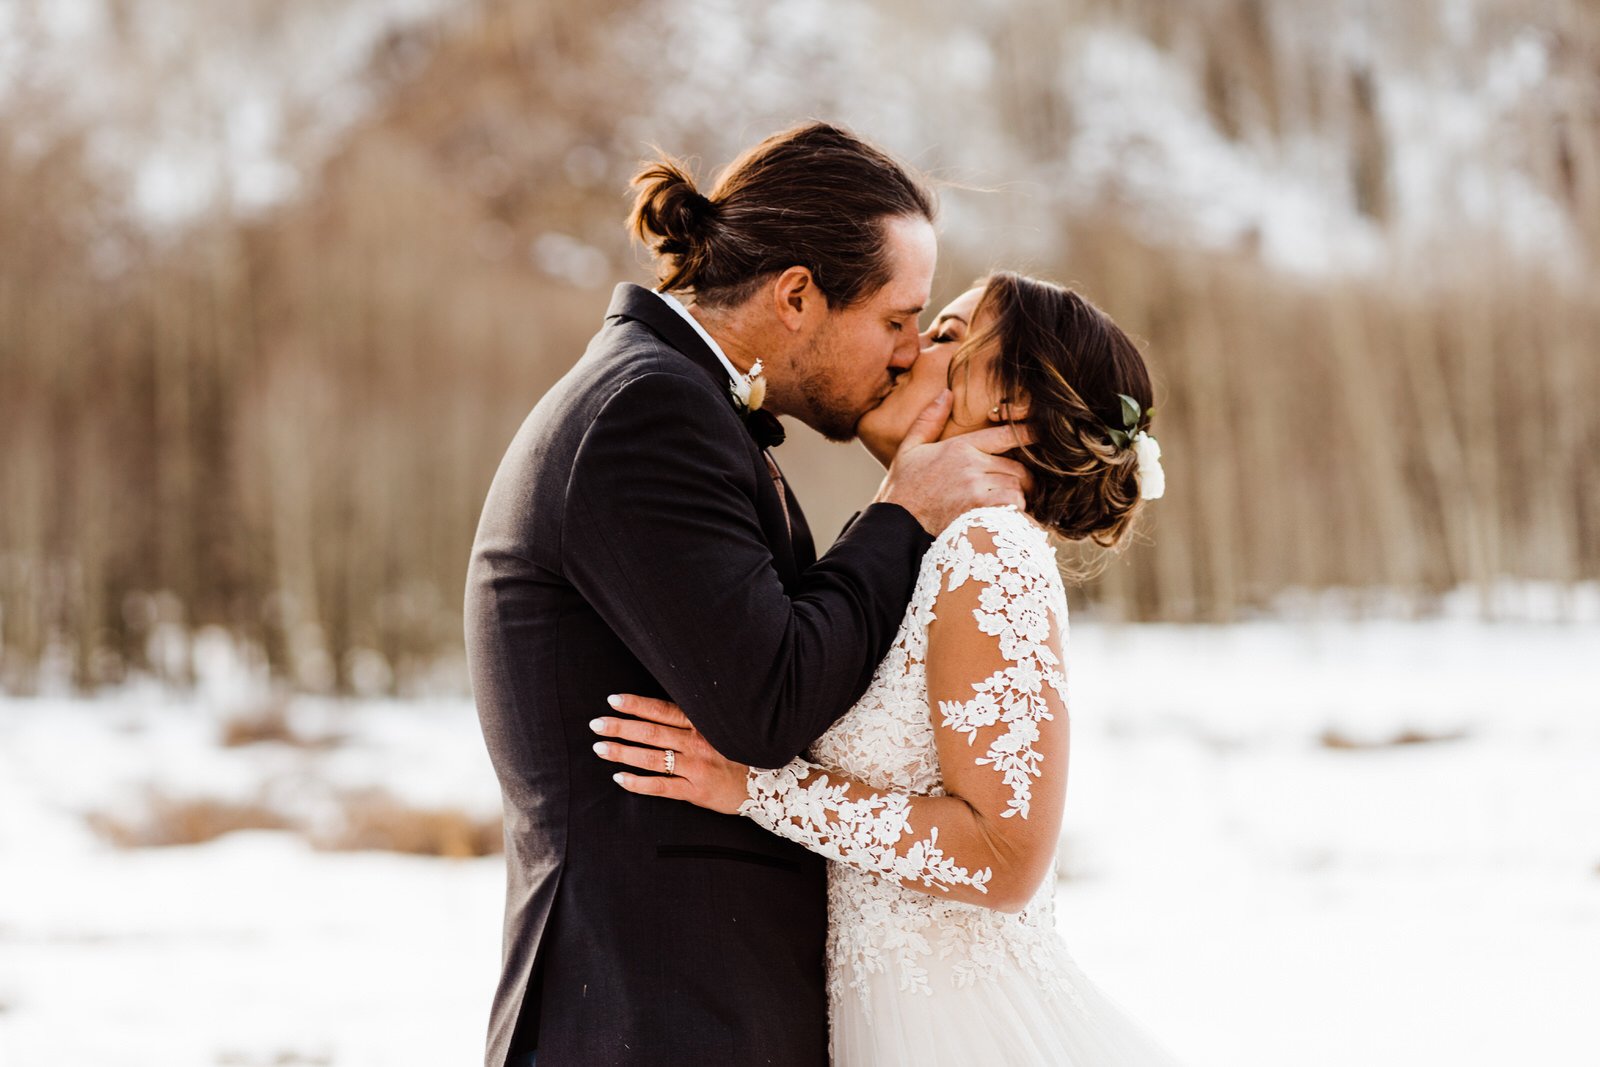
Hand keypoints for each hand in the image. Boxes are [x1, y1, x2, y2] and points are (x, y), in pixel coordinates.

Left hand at [590, 695, 751, 814]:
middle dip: (620, 727)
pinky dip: (638, 783)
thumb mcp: (723, 728)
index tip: (613, 700)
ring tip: (600, 748)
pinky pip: (660, 787)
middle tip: (596, 724)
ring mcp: (696, 768)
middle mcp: (698, 744)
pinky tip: (619, 778)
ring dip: (622, 753)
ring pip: (651, 758)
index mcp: (702, 724)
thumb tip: (661, 708)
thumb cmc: (740, 752)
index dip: (636, 705)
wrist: (769, 787)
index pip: (663, 710)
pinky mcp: (695, 792)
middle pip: (651, 733)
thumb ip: (696, 720)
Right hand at [877, 391, 1033, 534]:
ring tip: (1010, 503)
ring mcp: (977, 488)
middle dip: (1023, 477)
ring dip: (1019, 496)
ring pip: (1018, 487)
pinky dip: (1014, 512)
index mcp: (960, 447)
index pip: (1005, 435)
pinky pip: (1013, 506)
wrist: (897, 523)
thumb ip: (929, 420)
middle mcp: (972, 465)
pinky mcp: (980, 510)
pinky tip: (1005, 516)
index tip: (1042, 435)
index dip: (1028, 434)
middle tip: (1022, 486)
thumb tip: (946, 393)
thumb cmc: (904, 488)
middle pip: (1018, 466)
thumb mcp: (910, 448)